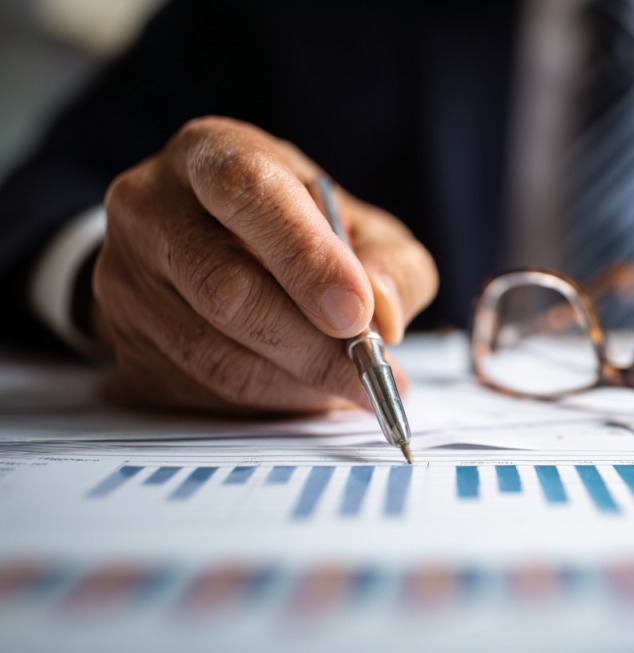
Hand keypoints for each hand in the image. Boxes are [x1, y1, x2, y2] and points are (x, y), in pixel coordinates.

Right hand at [92, 116, 437, 411]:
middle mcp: (149, 207)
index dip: (305, 256)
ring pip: (213, 352)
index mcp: (209, 153)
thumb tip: (382, 311)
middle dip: (312, 343)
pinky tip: (303, 387)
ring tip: (350, 382)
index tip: (356, 312)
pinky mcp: (122, 343)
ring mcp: (124, 277)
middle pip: (225, 287)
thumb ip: (392, 264)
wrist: (213, 249)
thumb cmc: (298, 231)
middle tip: (371, 369)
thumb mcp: (362, 227)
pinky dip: (267, 402)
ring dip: (296, 382)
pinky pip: (200, 390)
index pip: (246, 191)